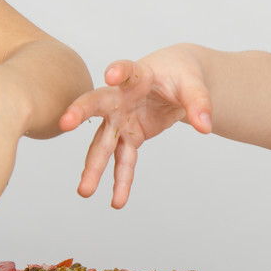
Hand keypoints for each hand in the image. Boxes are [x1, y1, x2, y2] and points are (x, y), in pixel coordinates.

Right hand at [59, 46, 212, 208]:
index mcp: (138, 75)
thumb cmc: (181, 75)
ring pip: (104, 142)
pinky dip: (122, 180)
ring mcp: (122, 118)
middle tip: (65, 122)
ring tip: (84, 191)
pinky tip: (118, 201)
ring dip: (95, 166)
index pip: (127, 69)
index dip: (119, 70)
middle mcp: (121, 97)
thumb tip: (205, 127)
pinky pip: (124, 160)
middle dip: (81, 112)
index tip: (111, 74)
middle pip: (97, 103)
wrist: (177, 80)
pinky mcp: (130, 135)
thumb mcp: (194, 84)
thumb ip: (199, 103)